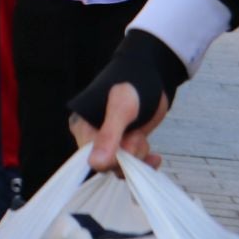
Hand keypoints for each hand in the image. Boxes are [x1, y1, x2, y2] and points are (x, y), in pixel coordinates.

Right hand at [67, 30, 184, 172]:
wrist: (150, 73)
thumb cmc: (133, 84)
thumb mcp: (122, 109)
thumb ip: (109, 136)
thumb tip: (95, 165)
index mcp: (83, 128)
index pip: (92, 159)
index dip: (112, 160)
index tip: (128, 145)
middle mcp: (93, 137)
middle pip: (109, 165)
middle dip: (129, 155)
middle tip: (137, 136)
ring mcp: (111, 141)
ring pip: (123, 166)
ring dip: (139, 154)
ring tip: (142, 134)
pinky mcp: (126, 142)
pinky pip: (133, 164)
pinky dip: (146, 162)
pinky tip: (155, 157)